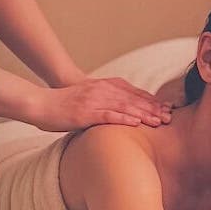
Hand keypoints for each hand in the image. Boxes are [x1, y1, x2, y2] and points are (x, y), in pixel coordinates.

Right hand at [25, 76, 172, 131]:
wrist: (41, 103)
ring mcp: (93, 101)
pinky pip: (108, 115)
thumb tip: (123, 112)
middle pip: (132, 99)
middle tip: (169, 117)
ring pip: (124, 106)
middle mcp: (101, 91)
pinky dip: (123, 118)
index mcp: (103, 86)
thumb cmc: (64, 103)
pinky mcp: (85, 112)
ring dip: (143, 114)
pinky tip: (135, 124)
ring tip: (158, 121)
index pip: (133, 93)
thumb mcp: (88, 97)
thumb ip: (105, 100)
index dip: (151, 101)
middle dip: (152, 108)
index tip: (166, 109)